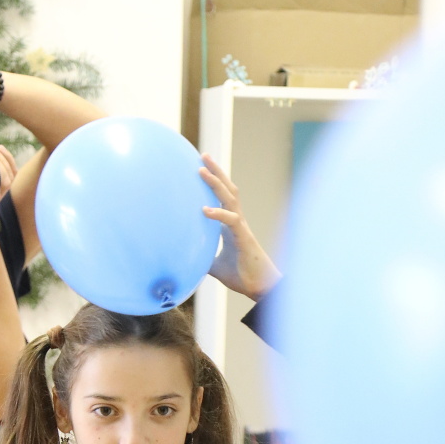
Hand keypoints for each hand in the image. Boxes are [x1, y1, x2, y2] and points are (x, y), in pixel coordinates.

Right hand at [0, 143, 17, 227]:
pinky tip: (0, 148)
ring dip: (5, 158)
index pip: (2, 183)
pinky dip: (9, 160)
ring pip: (11, 173)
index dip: (0, 168)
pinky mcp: (0, 185)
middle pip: (8, 176)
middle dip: (2, 160)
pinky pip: (11, 172)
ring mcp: (0, 189)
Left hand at [200, 154, 279, 300]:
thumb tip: (185, 259)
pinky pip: (230, 221)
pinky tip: (203, 210)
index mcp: (230, 225)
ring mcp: (241, 227)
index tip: (201, 168)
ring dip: (215, 182)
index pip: (222, 198)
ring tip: (201, 170)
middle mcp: (236, 221)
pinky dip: (217, 214)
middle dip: (215, 171)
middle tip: (202, 155)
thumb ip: (203, 258)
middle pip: (227, 189)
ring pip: (229, 198)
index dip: (214, 182)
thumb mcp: (215, 266)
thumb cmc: (242, 276)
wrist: (259, 288)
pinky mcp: (243, 237)